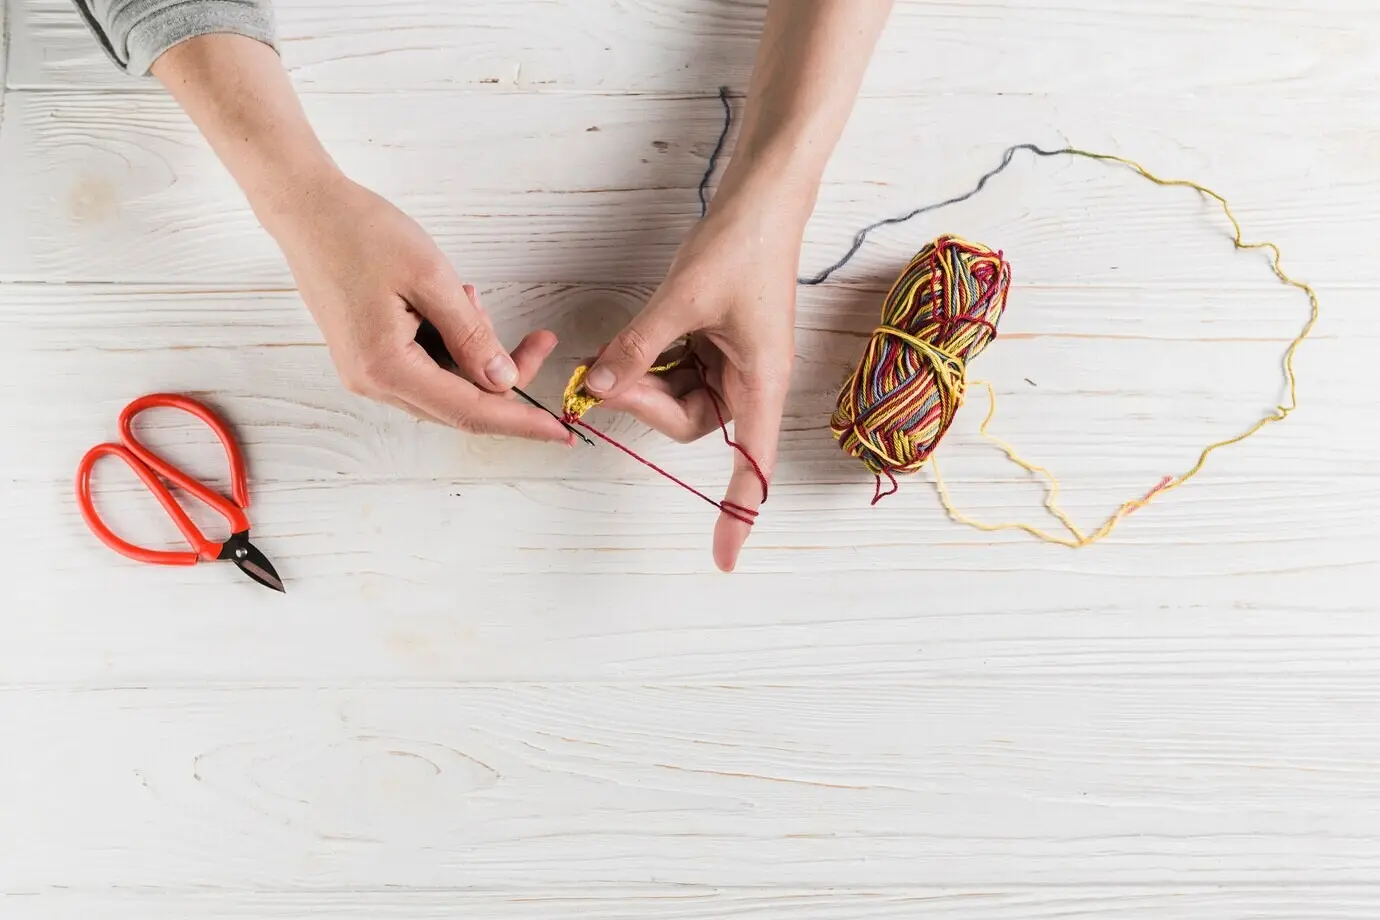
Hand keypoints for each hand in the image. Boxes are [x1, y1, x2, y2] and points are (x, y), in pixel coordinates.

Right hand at [266, 172, 572, 441]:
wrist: (305, 208)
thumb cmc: (360, 232)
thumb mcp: (430, 278)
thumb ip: (471, 335)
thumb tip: (503, 380)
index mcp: (386, 368)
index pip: (470, 411)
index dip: (521, 421)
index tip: (562, 430)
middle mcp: (372, 383)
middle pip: (460, 405)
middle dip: (506, 378)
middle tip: (540, 341)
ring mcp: (366, 373)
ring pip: (446, 387)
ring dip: (475, 354)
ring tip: (469, 297)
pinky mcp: (367, 357)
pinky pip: (426, 368)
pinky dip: (452, 345)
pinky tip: (452, 304)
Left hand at [581, 189, 799, 570]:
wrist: (762, 198)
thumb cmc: (741, 245)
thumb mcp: (684, 297)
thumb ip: (639, 346)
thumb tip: (597, 385)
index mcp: (761, 381)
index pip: (753, 466)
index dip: (737, 514)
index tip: (723, 561)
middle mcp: (749, 379)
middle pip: (689, 422)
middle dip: (642, 405)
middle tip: (598, 377)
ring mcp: (730, 360)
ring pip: (674, 395)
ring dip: (637, 381)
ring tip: (603, 357)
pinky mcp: (713, 340)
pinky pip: (673, 367)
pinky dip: (644, 360)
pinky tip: (623, 343)